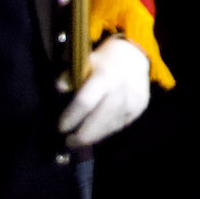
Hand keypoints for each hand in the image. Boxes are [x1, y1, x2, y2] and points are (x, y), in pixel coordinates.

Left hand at [59, 34, 151, 148]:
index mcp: (105, 76)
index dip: (71, 118)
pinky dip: (105, 131)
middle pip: (98, 122)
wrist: (135, 56)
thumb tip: (60, 89)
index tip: (61, 127)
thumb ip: (70, 76)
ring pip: (108, 128)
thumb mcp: (85, 61)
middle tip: (68, 141)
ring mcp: (132, 102)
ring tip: (79, 140)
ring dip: (92, 137)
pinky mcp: (139, 109)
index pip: (85, 103)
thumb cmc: (105, 60)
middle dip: (80, 136)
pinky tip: (95, 132)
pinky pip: (118, 126)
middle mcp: (120, 91)